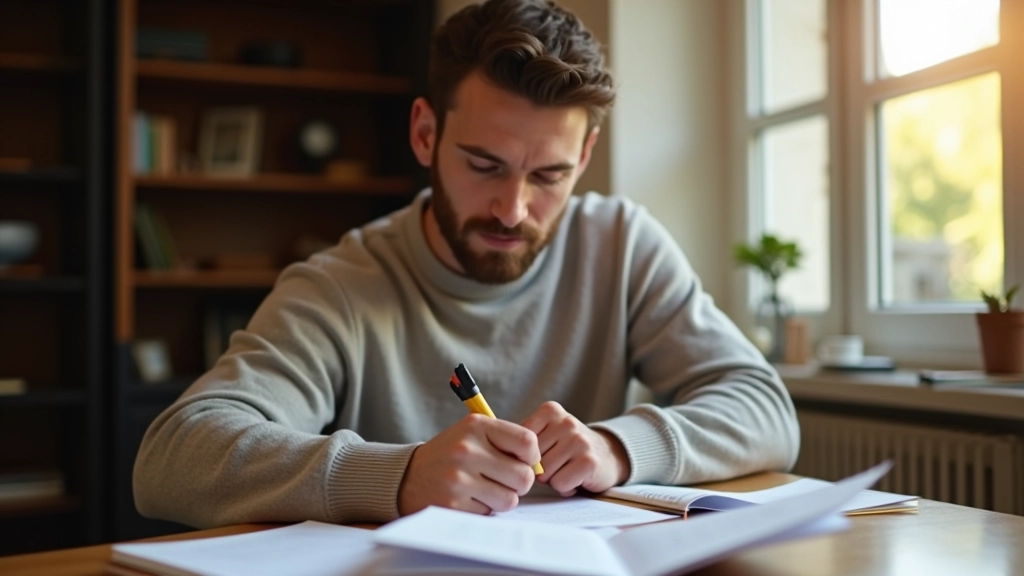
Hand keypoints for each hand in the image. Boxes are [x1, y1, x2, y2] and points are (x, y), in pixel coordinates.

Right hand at [398, 414, 539, 515]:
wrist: (407, 476)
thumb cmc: (451, 454)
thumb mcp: (473, 433)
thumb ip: (506, 442)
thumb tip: (539, 465)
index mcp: (476, 426)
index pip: (528, 442)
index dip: (532, 456)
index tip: (523, 461)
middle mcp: (467, 450)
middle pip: (524, 476)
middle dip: (519, 483)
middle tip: (504, 480)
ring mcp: (459, 479)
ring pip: (510, 499)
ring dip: (502, 498)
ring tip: (484, 489)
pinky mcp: (453, 504)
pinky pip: (489, 513)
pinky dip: (483, 509)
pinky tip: (467, 498)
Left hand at [521, 401, 629, 496]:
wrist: (608, 455)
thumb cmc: (567, 449)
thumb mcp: (546, 434)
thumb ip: (523, 441)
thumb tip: (504, 455)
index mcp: (550, 410)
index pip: (519, 442)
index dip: (527, 455)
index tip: (543, 452)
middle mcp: (566, 422)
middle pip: (531, 460)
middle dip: (541, 469)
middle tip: (558, 463)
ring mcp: (579, 441)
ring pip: (544, 474)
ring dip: (553, 479)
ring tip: (568, 469)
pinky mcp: (589, 462)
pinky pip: (560, 484)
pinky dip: (566, 488)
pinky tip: (576, 478)